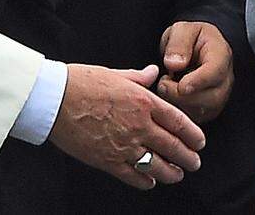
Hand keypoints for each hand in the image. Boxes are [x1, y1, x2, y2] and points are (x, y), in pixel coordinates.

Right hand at [48, 63, 204, 190]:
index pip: (177, 121)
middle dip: (187, 157)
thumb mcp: (115, 74)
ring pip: (156, 165)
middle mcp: (138, 125)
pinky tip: (150, 182)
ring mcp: (124, 145)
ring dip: (171, 173)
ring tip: (177, 175)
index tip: (200, 142)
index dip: (192, 134)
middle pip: (172, 146)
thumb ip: (138, 77)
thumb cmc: (82, 82)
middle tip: (195, 163)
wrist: (55, 99)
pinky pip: (132, 175)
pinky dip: (145, 181)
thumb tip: (153, 72)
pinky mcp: (107, 160)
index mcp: (142, 101)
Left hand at [157, 21, 233, 123]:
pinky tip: (168, 98)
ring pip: (203, 112)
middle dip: (183, 97)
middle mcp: (225, 80)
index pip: (216, 72)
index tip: (181, 85)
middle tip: (163, 83)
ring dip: (179, 105)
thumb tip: (173, 64)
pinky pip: (195, 119)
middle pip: (212, 98)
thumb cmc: (190, 38)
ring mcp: (218, 97)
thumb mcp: (182, 29)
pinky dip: (179, 113)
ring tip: (165, 88)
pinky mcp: (208, 110)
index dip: (198, 81)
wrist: (196, 48)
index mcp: (221, 55)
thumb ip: (178, 42)